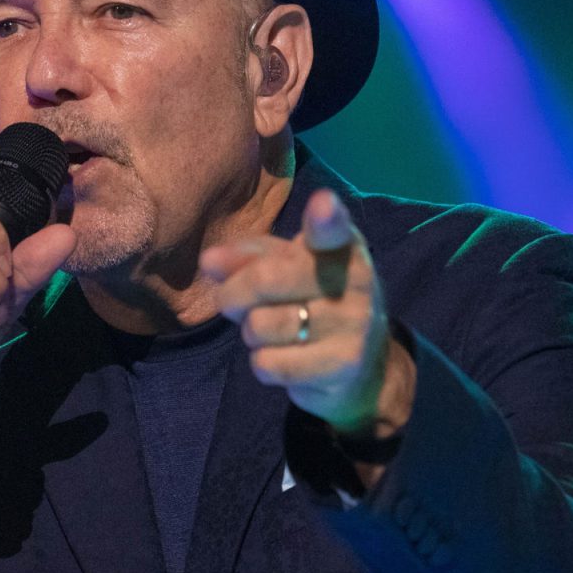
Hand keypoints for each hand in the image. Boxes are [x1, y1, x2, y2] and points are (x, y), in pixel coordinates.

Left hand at [200, 188, 411, 435]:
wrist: (363, 367)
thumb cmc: (313, 301)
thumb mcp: (285, 269)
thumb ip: (247, 257)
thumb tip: (209, 260)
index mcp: (342, 247)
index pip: (332, 230)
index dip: (325, 217)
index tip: (322, 204)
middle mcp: (356, 281)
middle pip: (266, 279)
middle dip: (232, 294)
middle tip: (230, 301)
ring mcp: (355, 325)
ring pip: (261, 325)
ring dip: (250, 331)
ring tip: (270, 330)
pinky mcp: (344, 365)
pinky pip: (269, 363)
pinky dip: (263, 363)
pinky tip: (282, 357)